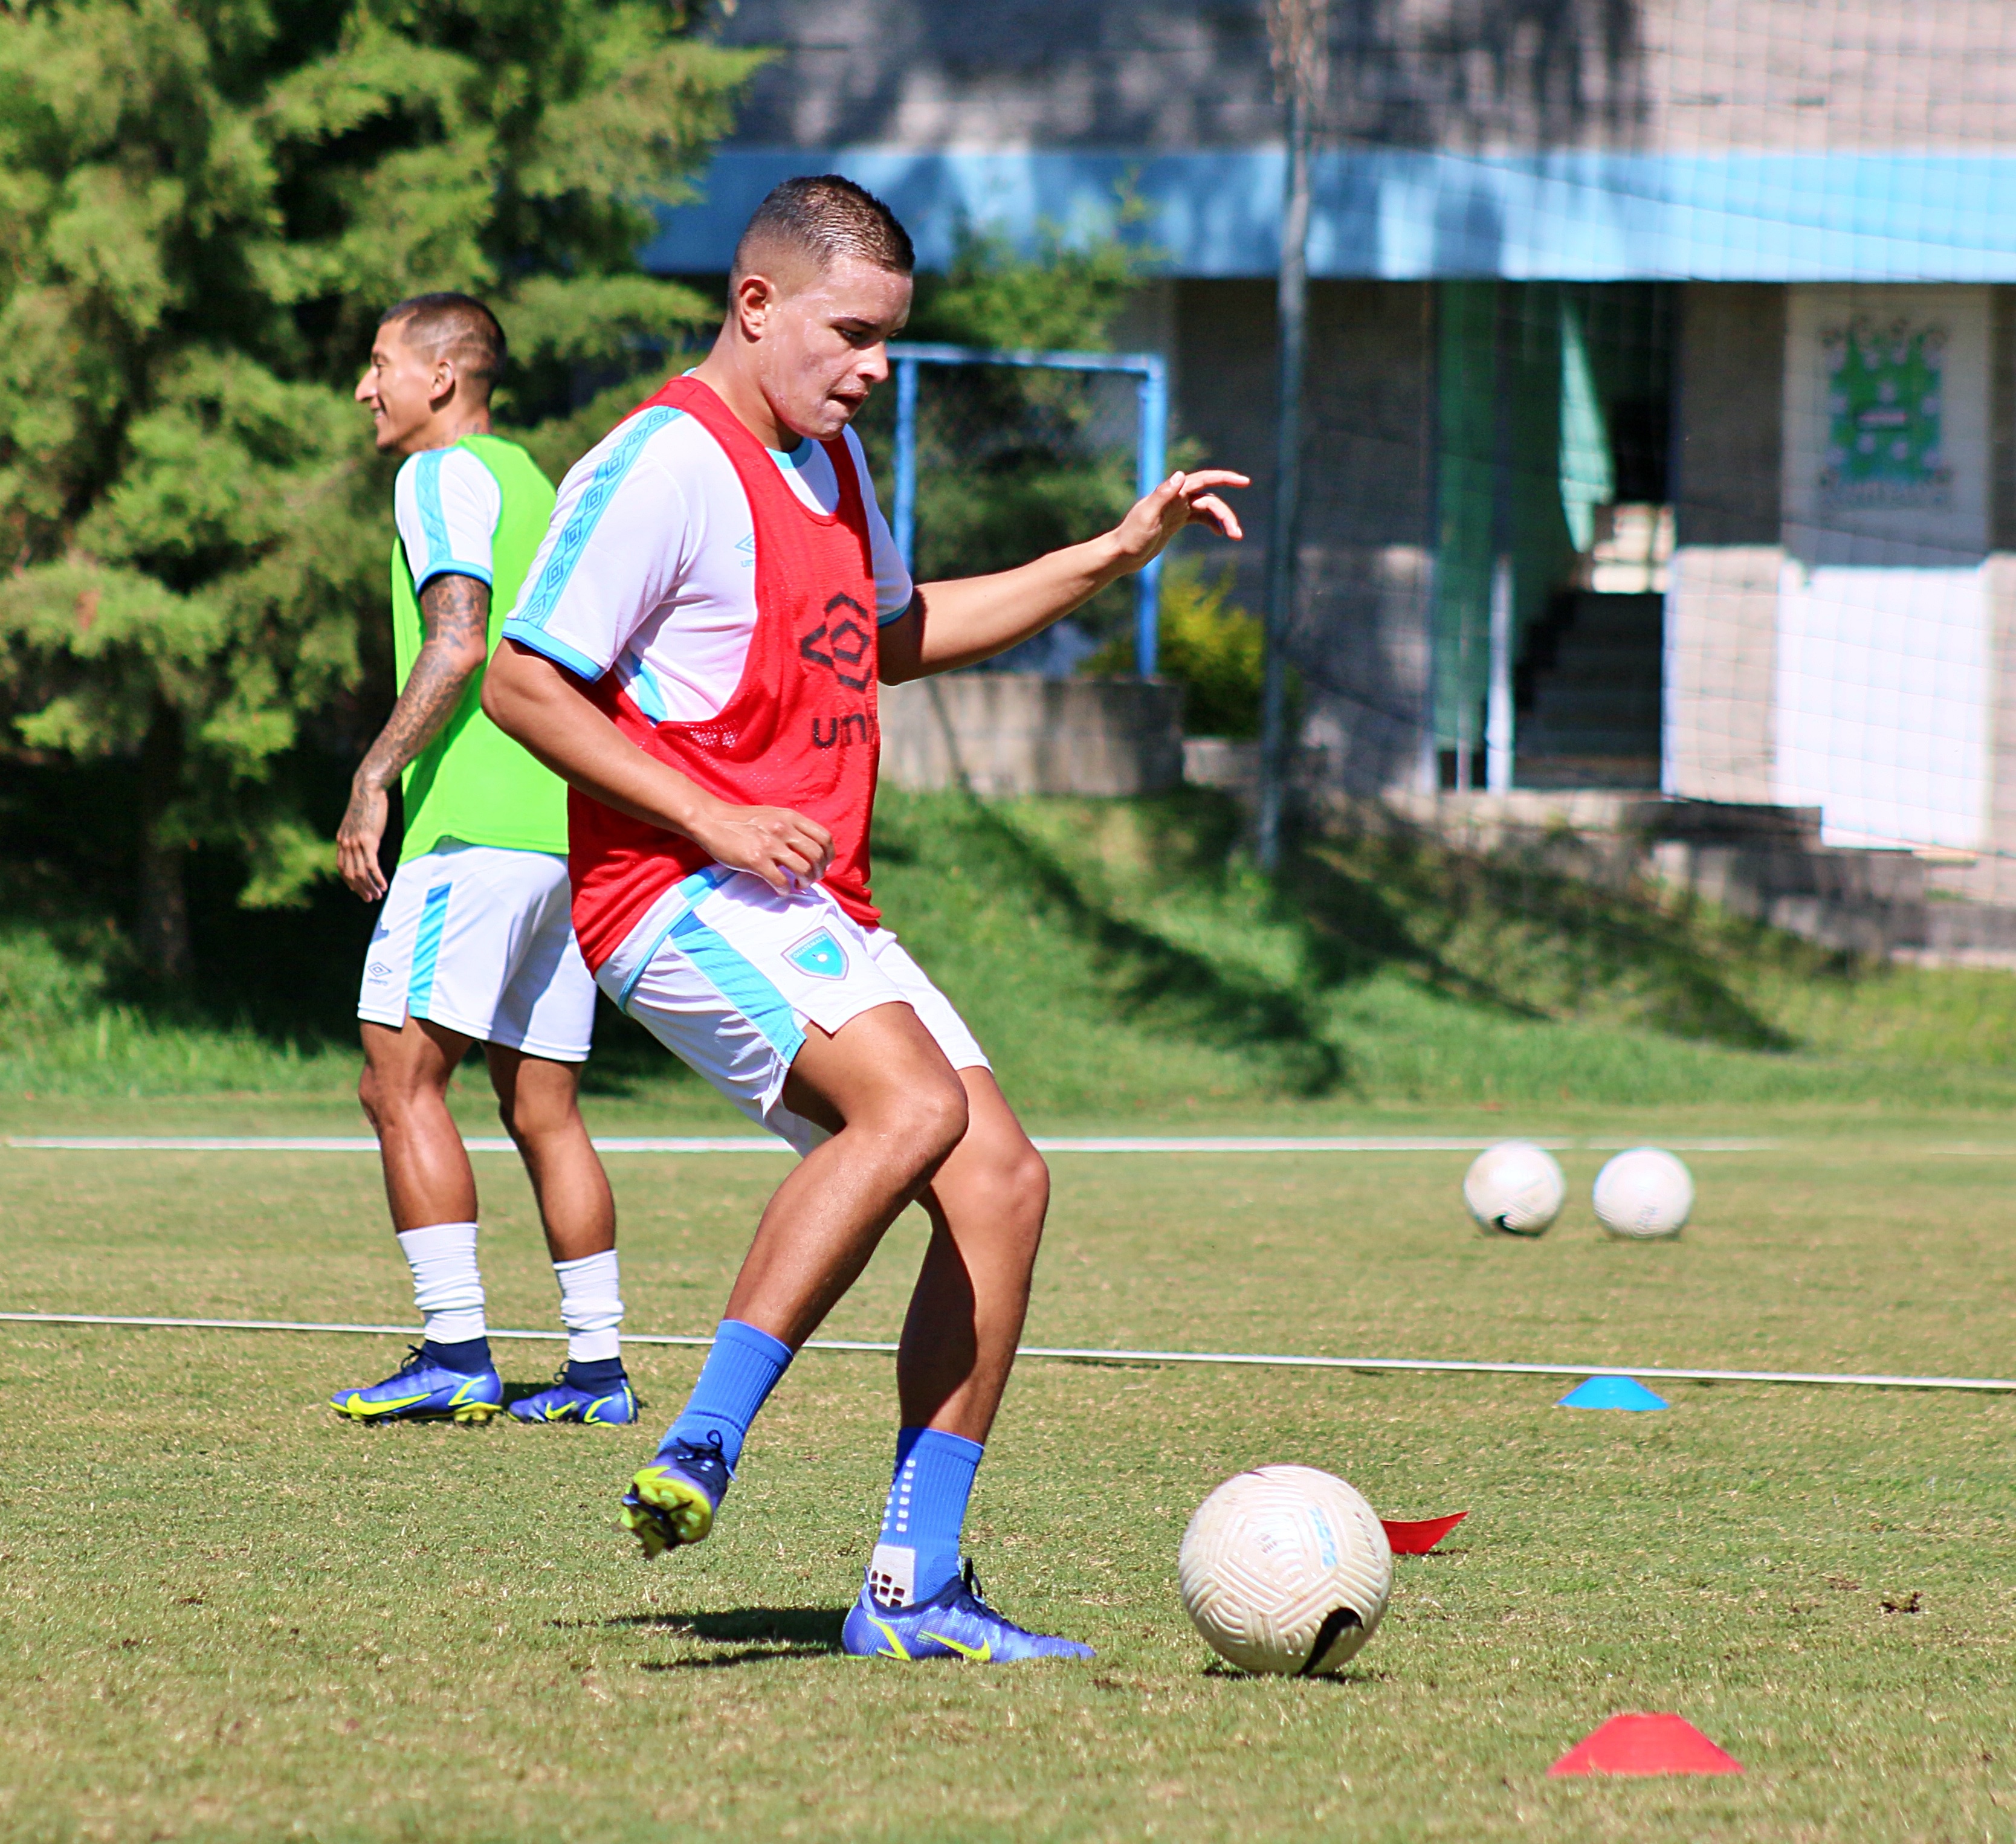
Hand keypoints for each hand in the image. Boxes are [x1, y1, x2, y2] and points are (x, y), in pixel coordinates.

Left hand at [337, 778, 390, 900]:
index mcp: (341, 840)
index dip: (349, 882)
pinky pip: (371, 865)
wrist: (367, 789)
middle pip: (350, 874)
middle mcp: (345, 844)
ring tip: (378, 895)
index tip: (358, 890)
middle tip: (369, 898)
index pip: (341, 867)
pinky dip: (377, 878)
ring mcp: (355, 843)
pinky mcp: (368, 841)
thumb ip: (357, 834)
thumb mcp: (357, 822)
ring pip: (360, 872)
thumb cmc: (366, 803)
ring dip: (369, 887)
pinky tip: (384, 885)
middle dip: (360, 889)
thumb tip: (363, 843)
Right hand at [689, 798, 834, 895]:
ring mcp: (769, 844)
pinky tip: (780, 890)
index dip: (828, 855)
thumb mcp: (773, 814)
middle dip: (819, 872)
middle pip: (817, 856)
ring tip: (798, 885)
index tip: (823, 865)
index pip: (824, 837)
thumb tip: (810, 847)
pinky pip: (780, 881)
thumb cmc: (742, 820)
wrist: (712, 820)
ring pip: (803, 869)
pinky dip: (785, 890)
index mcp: (790, 818)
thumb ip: (791, 827)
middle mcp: (783, 829)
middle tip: (811, 879)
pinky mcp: (755, 860)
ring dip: (805, 882)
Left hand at [1110, 469, 1249, 572]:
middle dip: (1226, 514)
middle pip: (1210, 499)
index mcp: (1172, 493)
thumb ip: (1163, 495)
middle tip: (1237, 534)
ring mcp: (1177, 509)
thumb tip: (1180, 475)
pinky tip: (1221, 533)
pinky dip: (1212, 523)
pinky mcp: (1176, 521)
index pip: (1204, 480)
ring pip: (1208, 509)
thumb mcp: (1147, 516)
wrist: (1121, 553)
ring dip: (1223, 520)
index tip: (1245, 482)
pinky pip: (1200, 517)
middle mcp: (1176, 497)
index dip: (1225, 478)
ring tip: (1235, 536)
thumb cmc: (1131, 536)